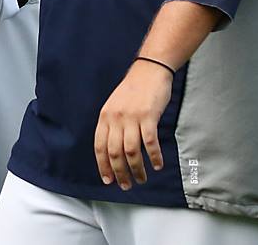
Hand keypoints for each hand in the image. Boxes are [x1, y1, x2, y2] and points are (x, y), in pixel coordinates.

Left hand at [94, 59, 172, 189]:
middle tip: (126, 185)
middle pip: (114, 152)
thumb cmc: (133, 90)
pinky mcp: (148, 116)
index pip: (99, 146)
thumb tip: (113, 149)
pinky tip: (157, 165)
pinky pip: (149, 142)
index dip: (103, 165)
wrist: (149, 71)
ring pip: (131, 151)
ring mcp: (131, 117)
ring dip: (137, 169)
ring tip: (142, 179)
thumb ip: (112, 124)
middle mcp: (115, 118)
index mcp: (105, 116)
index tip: (108, 180)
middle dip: (119, 172)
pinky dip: (154, 156)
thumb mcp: (114, 105)